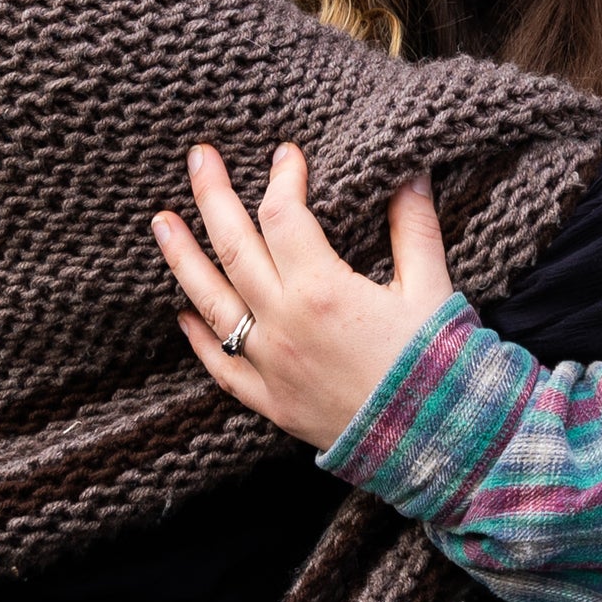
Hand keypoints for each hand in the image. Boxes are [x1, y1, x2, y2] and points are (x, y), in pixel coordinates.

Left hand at [153, 143, 457, 450]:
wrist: (440, 446)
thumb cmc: (440, 366)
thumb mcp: (432, 288)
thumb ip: (414, 227)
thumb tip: (411, 172)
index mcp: (323, 291)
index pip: (285, 216)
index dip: (283, 178)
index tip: (286, 154)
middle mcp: (285, 325)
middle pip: (235, 247)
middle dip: (213, 196)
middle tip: (198, 157)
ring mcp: (271, 366)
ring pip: (212, 303)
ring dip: (183, 258)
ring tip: (161, 222)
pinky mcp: (271, 403)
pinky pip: (221, 366)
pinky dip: (199, 338)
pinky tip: (181, 313)